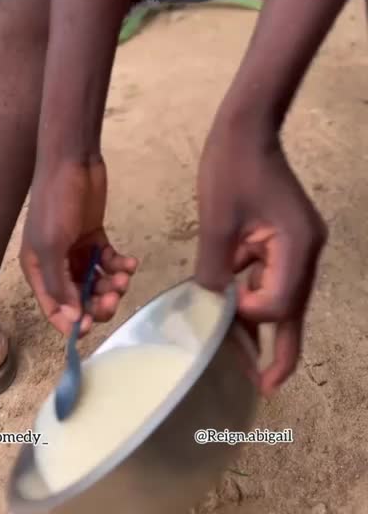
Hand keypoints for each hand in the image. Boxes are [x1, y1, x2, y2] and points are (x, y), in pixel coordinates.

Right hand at [20, 159, 137, 334]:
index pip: (53, 308)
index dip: (71, 321)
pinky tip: (131, 262)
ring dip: (112, 284)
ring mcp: (77, 250)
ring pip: (97, 281)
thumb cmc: (56, 202)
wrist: (73, 161)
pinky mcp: (95, 237)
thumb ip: (60, 284)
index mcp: (37, 269)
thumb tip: (72, 320)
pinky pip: (109, 262)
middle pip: (79, 298)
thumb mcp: (52, 245)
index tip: (91, 326)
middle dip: (97, 302)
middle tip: (113, 296)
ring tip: (124, 275)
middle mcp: (56, 264)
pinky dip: (120, 266)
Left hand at [196, 119, 326, 395]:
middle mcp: (307, 251)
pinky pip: (275, 276)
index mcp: (297, 246)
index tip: (219, 308)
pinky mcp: (287, 239)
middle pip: (294, 310)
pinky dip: (257, 294)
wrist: (246, 128)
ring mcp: (300, 245)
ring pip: (284, 296)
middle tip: (263, 385)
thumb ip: (214, 270)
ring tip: (243, 356)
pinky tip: (237, 311)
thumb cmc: (229, 168)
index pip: (278, 302)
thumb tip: (208, 307)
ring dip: (263, 322)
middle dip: (280, 348)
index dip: (248, 315)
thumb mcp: (216, 222)